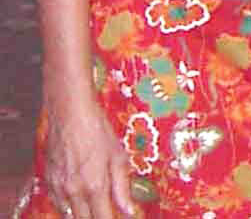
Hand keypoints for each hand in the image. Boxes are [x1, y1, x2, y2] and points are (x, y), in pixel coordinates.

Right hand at [42, 90, 136, 218]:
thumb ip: (122, 187)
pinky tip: (78, 202)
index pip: (103, 218)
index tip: (121, 218)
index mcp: (94, 186)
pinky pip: (57, 203)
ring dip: (82, 215)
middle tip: (109, 213)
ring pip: (69, 214)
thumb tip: (130, 211)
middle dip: (97, 218)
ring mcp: (58, 187)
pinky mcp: (48, 181)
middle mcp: (74, 191)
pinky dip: (68, 207)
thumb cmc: (97, 131)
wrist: (70, 114)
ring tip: (95, 209)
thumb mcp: (118, 157)